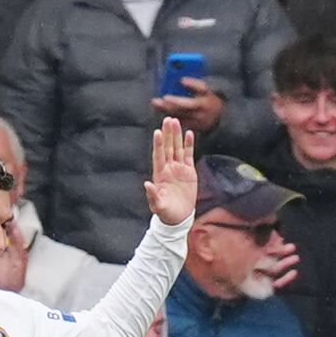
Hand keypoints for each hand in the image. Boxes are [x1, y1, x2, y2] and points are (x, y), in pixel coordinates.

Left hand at [144, 115, 198, 232]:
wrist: (178, 217)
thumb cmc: (165, 212)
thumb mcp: (158, 205)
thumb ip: (153, 195)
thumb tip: (147, 184)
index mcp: (159, 174)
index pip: (159, 155)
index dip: (158, 144)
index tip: (157, 132)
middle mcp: (168, 168)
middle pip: (168, 147)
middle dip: (168, 133)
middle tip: (168, 120)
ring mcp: (178, 168)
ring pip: (178, 148)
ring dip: (177, 135)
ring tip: (176, 121)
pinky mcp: (189, 171)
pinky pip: (189, 155)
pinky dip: (189, 144)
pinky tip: (189, 133)